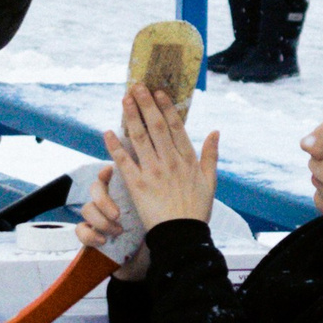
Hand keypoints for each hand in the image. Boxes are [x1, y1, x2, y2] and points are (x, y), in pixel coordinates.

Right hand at [75, 166, 152, 280]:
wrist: (154, 267)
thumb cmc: (160, 237)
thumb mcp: (160, 214)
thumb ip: (154, 195)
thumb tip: (153, 172)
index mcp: (128, 193)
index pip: (112, 175)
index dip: (106, 171)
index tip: (109, 172)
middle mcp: (112, 203)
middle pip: (96, 188)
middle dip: (103, 200)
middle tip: (117, 215)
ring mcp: (100, 220)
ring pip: (87, 208)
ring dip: (100, 220)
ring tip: (118, 232)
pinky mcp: (92, 237)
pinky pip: (80, 229)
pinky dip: (89, 234)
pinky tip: (103, 241)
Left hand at [106, 87, 218, 228]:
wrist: (182, 235)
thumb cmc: (197, 210)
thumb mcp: (211, 181)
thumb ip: (211, 155)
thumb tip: (215, 132)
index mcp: (187, 159)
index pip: (175, 126)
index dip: (166, 107)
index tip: (158, 91)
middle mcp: (170, 161)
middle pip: (155, 126)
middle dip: (146, 104)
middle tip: (137, 86)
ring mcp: (153, 172)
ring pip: (140, 138)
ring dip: (131, 116)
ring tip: (124, 99)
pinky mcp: (137, 185)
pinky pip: (124, 162)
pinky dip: (115, 146)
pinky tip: (107, 132)